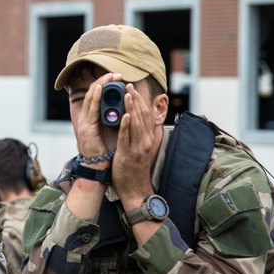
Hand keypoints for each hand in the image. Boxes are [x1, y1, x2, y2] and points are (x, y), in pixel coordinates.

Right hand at [73, 72, 120, 160]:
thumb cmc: (104, 150)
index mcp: (89, 117)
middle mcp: (83, 117)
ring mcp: (83, 122)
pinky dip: (96, 98)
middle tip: (116, 74)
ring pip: (91, 98)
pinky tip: (101, 89)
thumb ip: (111, 118)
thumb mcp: (108, 130)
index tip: (116, 77)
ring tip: (111, 77)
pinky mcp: (86, 128)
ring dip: (101, 85)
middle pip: (92, 93)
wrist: (96, 166)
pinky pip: (92, 110)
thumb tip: (124, 107)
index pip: (95, 95)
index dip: (104, 84)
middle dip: (104, 81)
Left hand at [111, 82, 160, 205]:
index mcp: (148, 138)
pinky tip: (124, 115)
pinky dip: (126, 125)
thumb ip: (140, 135)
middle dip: (135, 99)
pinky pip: (127, 137)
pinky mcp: (128, 154)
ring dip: (131, 107)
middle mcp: (146, 141)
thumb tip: (136, 121)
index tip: (134, 89)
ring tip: (127, 94)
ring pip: (135, 124)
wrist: (134, 189)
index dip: (140, 101)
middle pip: (142, 116)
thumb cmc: (135, 168)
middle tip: (128, 85)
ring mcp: (138, 148)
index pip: (146, 115)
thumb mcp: (141, 149)